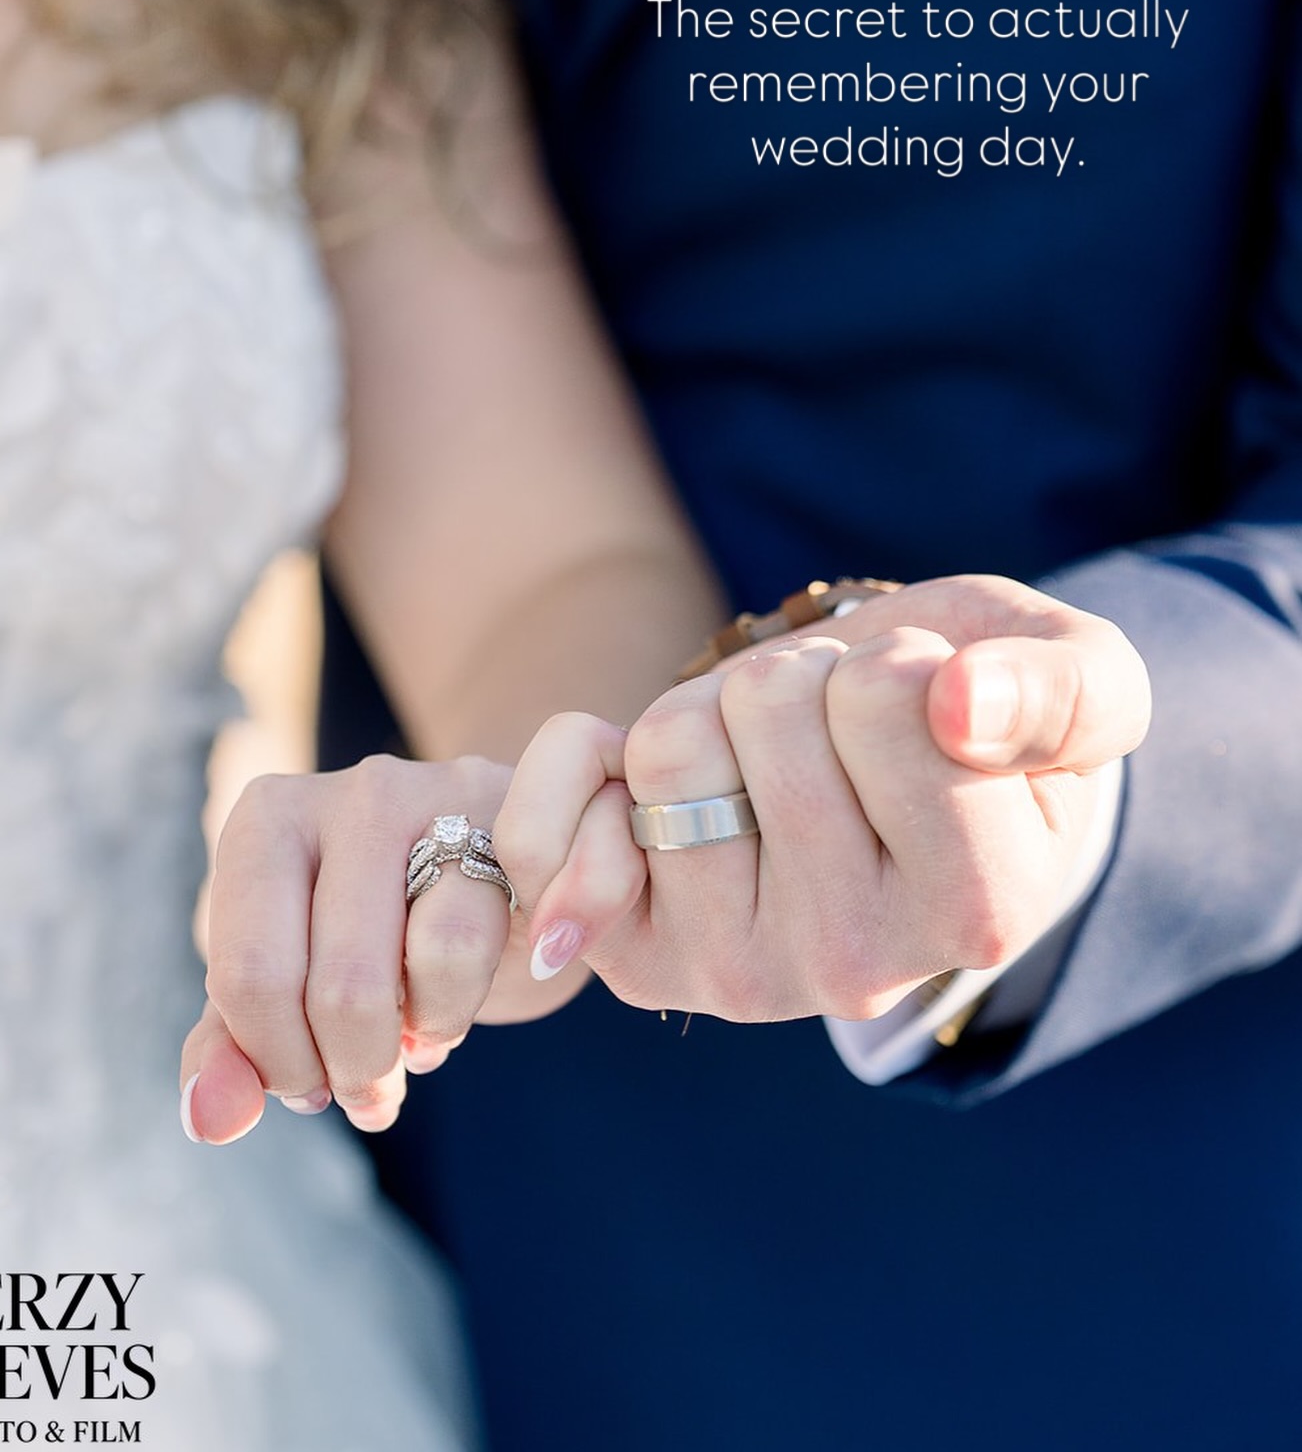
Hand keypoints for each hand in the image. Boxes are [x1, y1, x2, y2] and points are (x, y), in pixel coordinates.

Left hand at [181, 753, 529, 1142]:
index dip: (278, 1062)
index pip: (248, 976)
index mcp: (269, 821)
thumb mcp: (289, 989)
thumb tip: (209, 1119)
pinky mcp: (509, 827)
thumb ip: (233, 1050)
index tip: (304, 1082)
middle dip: (346, 1072)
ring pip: (396, 973)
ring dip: (404, 1049)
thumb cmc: (377, 934)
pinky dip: (452, 1012)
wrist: (508, 882)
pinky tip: (450, 1007)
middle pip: (326, 984)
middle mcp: (349, 794)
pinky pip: (460, 952)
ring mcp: (438, 799)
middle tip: (363, 1093)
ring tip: (411, 1046)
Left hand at [493, 575, 1150, 1021]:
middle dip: (803, 678)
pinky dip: (587, 761)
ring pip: (671, 742)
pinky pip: (557, 809)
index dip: (899, 660)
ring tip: (773, 765)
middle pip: (770, 706)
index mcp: (982, 906)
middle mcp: (855, 968)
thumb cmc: (978, 716)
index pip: (893, 693)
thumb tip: (962, 704)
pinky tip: (654, 791)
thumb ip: (1062, 690)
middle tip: (841, 736)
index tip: (926, 713)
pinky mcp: (636, 958)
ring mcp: (736, 972)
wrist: (877, 792)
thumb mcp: (1076, 676)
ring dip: (716, 712)